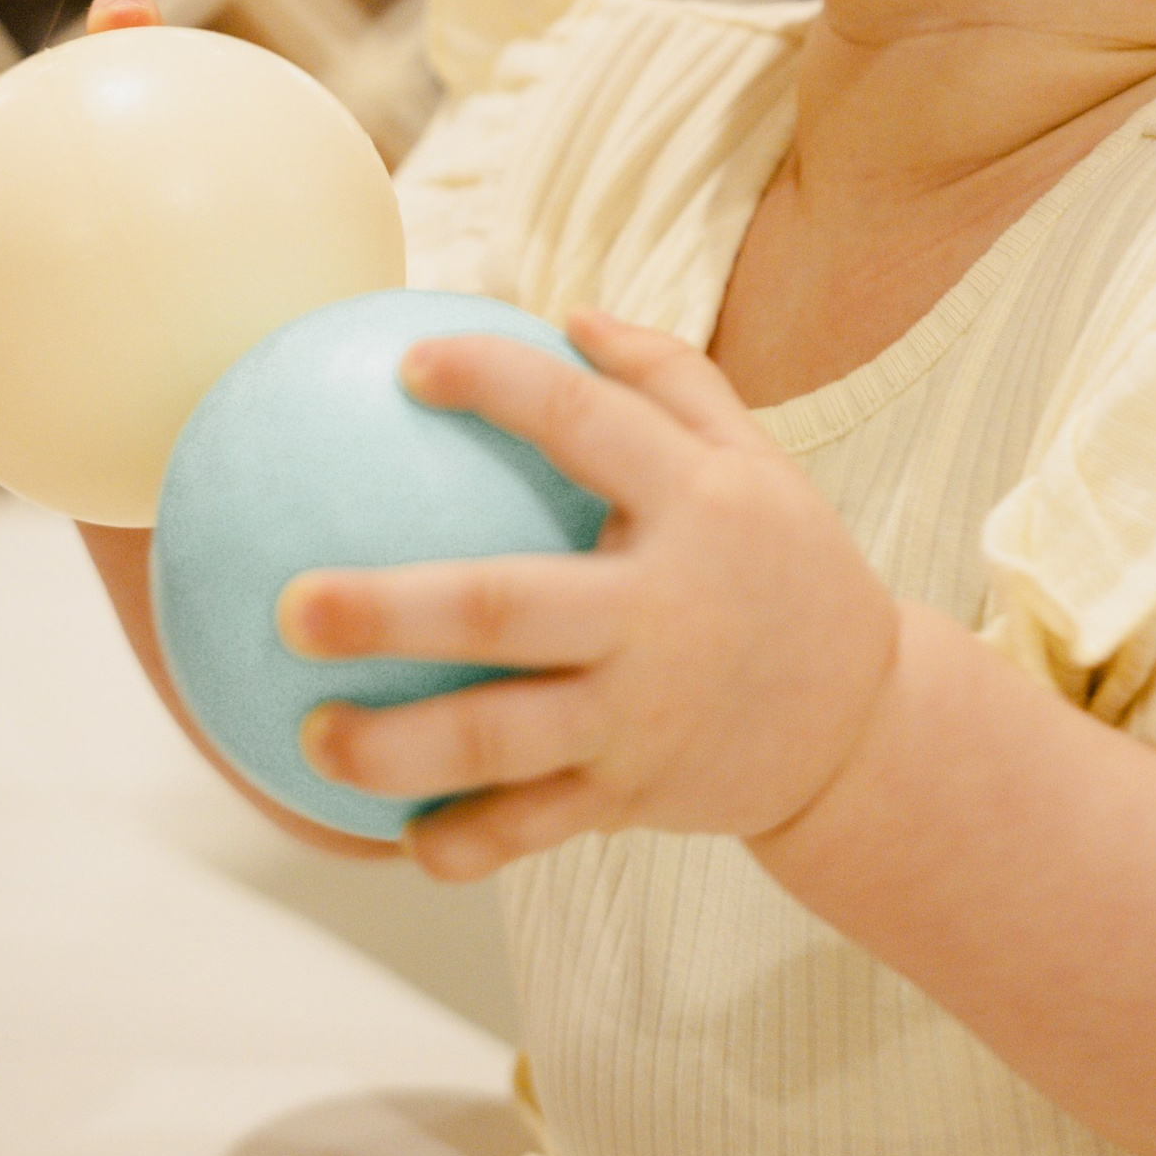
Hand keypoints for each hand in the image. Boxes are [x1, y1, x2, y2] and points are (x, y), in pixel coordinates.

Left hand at [280, 312, 901, 879]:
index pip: (582, 423)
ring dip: (397, 747)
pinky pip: (531, 828)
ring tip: (307, 734)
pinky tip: (388, 834)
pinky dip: (461, 841)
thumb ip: (669, 379)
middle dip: (392, 610)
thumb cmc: (787, 565)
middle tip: (292, 604)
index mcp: (693, 505)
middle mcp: (660, 611)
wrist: (863, 726)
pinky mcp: (631, 795)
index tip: (408, 363)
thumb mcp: (757, 460)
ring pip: (501, 740)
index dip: (495, 384)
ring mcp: (642, 715)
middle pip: (505, 609)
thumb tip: (566, 315)